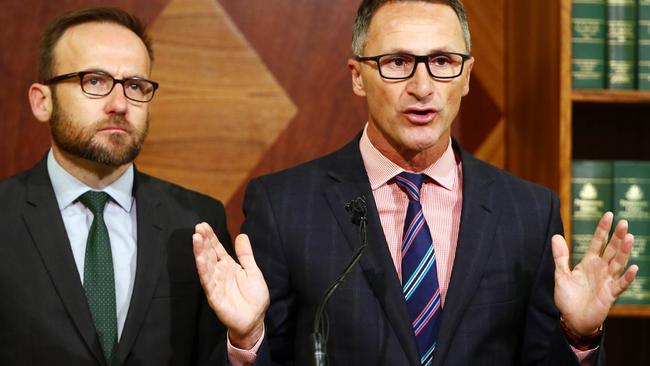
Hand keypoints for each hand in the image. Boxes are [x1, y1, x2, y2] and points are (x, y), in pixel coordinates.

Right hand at [193, 222, 269, 348]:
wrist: (255, 319)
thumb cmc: (254, 297)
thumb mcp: (253, 271)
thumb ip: (246, 254)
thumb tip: (242, 235)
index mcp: (228, 266)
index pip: (217, 249)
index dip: (211, 237)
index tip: (203, 225)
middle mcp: (219, 273)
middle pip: (209, 254)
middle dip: (203, 241)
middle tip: (198, 228)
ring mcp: (216, 284)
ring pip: (205, 266)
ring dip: (200, 252)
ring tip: (196, 239)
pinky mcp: (215, 296)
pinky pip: (208, 282)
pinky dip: (203, 270)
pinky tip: (199, 259)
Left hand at [552, 212, 637, 335]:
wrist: (572, 320)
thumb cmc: (568, 298)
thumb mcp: (560, 274)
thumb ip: (560, 256)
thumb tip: (556, 235)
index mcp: (589, 262)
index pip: (597, 242)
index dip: (603, 229)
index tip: (609, 214)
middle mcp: (600, 269)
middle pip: (611, 249)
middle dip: (617, 236)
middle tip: (624, 222)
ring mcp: (607, 281)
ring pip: (618, 263)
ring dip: (624, 251)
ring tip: (629, 237)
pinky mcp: (610, 294)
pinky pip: (620, 284)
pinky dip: (627, 277)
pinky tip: (633, 268)